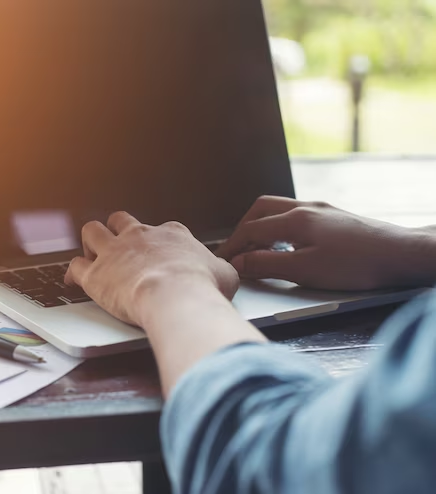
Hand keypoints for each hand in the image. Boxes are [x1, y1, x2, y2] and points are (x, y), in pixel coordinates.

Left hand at [65, 212, 238, 327]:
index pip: (161, 229)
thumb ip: (218, 269)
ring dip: (91, 242)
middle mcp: (139, 236)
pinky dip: (72, 273)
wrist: (175, 296)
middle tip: (119, 247)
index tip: (159, 254)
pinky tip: (73, 281)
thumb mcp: (224, 274)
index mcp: (171, 234)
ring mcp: (114, 252)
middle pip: (120, 220)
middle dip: (117, 230)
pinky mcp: (95, 274)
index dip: (158, 241)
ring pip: (92, 232)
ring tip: (93, 255)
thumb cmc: (201, 287)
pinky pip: (75, 266)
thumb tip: (223, 274)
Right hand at [216, 196, 430, 289]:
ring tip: (256, 249)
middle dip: (242, 230)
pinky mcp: (334, 217)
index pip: (250, 229)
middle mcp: (306, 207)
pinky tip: (286, 245)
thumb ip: (266, 265)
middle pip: (261, 210)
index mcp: (295, 219)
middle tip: (234, 251)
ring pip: (278, 210)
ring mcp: (322, 210)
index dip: (232, 246)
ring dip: (261, 227)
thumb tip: (237, 263)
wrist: (403, 255)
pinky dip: (280, 228)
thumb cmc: (357, 265)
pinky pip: (295, 215)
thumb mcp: (305, 271)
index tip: (221, 262)